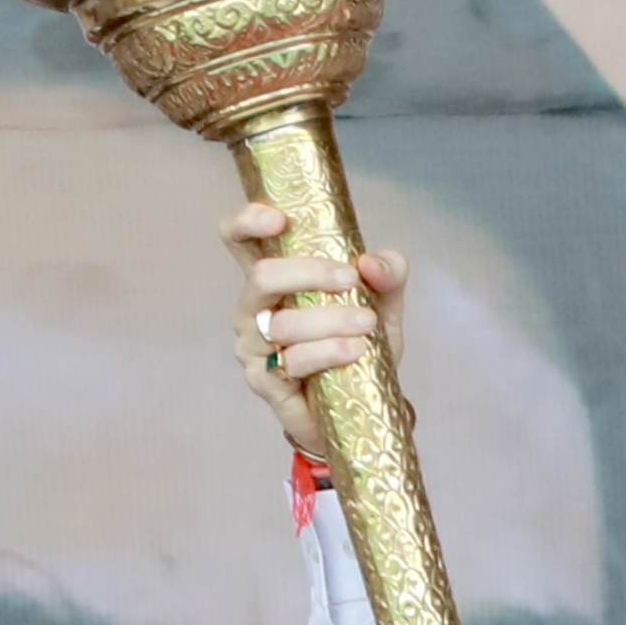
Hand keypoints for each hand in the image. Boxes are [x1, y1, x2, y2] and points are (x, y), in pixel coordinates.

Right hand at [225, 200, 405, 450]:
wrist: (359, 405)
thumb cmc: (358, 343)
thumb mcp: (384, 303)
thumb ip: (387, 274)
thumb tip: (371, 262)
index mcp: (273, 278)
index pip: (238, 238)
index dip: (248, 221)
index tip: (281, 220)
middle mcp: (253, 307)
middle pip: (262, 275)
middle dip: (311, 273)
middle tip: (352, 281)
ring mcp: (252, 344)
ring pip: (284, 322)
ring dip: (331, 320)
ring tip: (367, 325)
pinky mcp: (262, 380)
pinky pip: (293, 360)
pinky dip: (329, 352)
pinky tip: (355, 352)